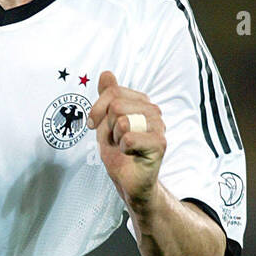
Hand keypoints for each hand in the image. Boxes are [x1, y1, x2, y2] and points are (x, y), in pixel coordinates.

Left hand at [89, 70, 165, 206]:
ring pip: (122, 120)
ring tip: (123, 147)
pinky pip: (128, 138)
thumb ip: (106, 98)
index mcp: (141, 102)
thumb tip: (106, 73)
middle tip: (115, 140)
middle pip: (116, 105)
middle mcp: (153, 110)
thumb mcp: (105, 122)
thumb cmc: (119, 153)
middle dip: (106, 127)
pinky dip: (122, 150)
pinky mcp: (159, 143)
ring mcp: (158, 126)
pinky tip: (130, 155)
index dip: (97, 110)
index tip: (95, 125)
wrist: (128, 181)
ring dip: (115, 138)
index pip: (112, 91)